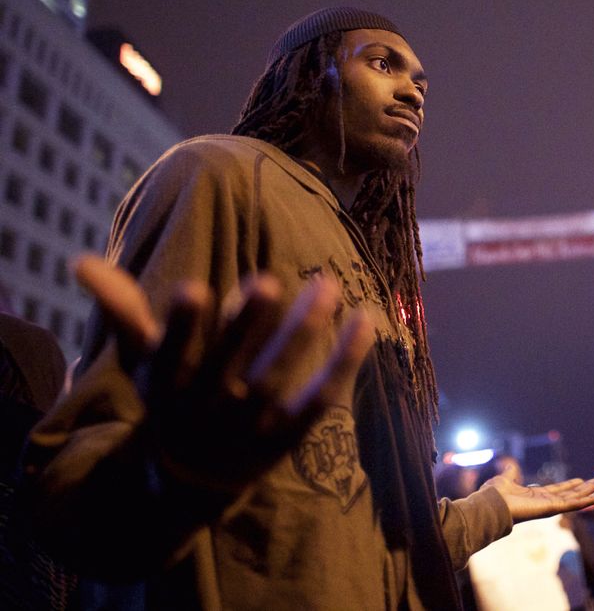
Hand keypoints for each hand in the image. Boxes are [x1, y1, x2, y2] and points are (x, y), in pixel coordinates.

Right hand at [74, 256, 374, 492]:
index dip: (181, 329)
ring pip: (278, 379)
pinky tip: (365, 320)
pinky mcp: (289, 436)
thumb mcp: (143, 364)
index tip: (192, 288)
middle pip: (230, 368)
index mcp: (169, 390)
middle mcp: (208, 411)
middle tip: (268, 280)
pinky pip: (321, 397)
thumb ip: (124, 312)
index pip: (173, 358)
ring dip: (303, 333)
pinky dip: (344, 361)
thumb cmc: (171, 400)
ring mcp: (250, 427)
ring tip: (326, 284)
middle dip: (248, 326)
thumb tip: (79, 261)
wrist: (193, 481)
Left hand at [482, 471, 593, 523]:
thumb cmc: (494, 495)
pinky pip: (575, 504)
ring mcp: (551, 507)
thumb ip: (511, 472)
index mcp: (536, 496)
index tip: (582, 479)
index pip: (559, 490)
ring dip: (592, 492)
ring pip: (577, 499)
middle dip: (588, 487)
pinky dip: (589, 500)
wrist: (490, 505)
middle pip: (572, 494)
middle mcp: (546, 502)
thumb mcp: (505, 478)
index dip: (571, 485)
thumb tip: (509, 465)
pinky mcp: (553, 509)